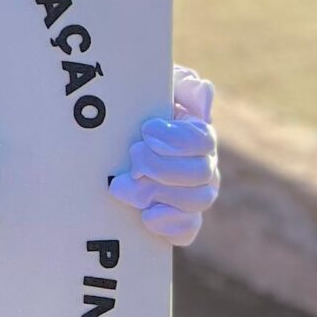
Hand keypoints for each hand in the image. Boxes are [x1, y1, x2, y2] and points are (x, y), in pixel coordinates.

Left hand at [109, 65, 218, 245]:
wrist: (112, 140)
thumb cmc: (138, 108)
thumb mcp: (157, 88)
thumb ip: (181, 85)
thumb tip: (203, 89)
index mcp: (200, 135)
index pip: (202, 141)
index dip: (176, 139)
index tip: (146, 131)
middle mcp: (205, 167)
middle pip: (199, 174)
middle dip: (161, 167)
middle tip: (132, 158)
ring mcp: (195, 196)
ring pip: (195, 202)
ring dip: (159, 194)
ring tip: (123, 185)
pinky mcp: (179, 220)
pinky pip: (187, 231)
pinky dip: (170, 226)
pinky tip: (147, 216)